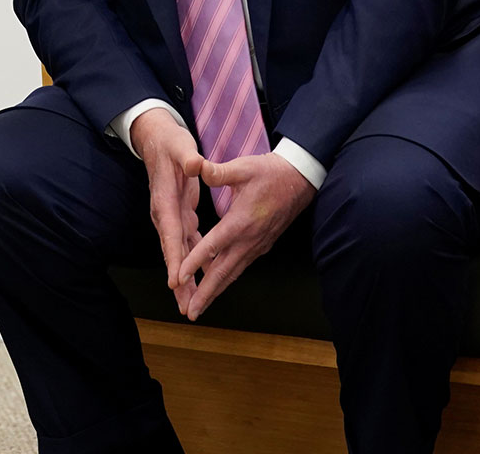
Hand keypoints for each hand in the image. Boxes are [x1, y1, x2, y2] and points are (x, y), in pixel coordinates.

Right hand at [131, 107, 203, 315]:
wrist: (157, 139)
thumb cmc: (170, 142)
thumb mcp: (180, 145)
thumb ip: (188, 157)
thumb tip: (195, 164)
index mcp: (166, 199)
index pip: (170, 232)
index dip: (174, 257)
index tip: (176, 280)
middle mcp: (165, 213)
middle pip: (172, 251)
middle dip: (179, 280)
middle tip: (185, 306)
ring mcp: (171, 216)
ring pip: (179, 253)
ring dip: (185, 278)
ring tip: (191, 304)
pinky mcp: (179, 215)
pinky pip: (186, 244)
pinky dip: (192, 263)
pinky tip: (202, 279)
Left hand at [175, 152, 315, 320]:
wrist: (300, 179)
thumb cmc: (270, 172)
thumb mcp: (242, 168)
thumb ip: (218, 171)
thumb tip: (196, 166)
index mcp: (241, 221)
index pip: (213, 246)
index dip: (194, 262)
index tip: (179, 278)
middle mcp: (249, 239)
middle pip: (223, 272)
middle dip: (205, 294)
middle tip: (189, 312)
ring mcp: (257, 245)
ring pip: (232, 273)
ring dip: (215, 291)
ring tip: (198, 307)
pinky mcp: (261, 245)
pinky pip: (240, 266)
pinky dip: (226, 278)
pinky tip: (216, 284)